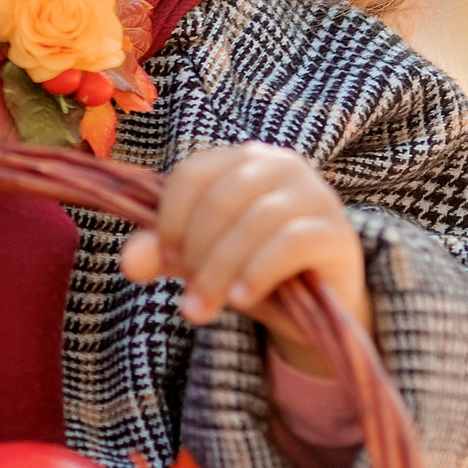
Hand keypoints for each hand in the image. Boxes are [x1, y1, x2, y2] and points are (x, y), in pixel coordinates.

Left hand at [118, 144, 371, 375]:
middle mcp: (280, 165)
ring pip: (253, 221)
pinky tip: (243, 298)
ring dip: (221, 270)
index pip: (191, 174)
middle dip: (195, 254)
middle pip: (220, 199)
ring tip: (208, 306)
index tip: (167, 257)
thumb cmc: (252, 268)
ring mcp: (314, 194)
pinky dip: (258, 271)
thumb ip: (163, 253)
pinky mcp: (337, 231)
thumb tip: (130, 262)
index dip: (169, 219)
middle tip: (189, 298)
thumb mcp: (201, 259)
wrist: (316, 307)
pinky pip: (290, 242)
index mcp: (241, 160)